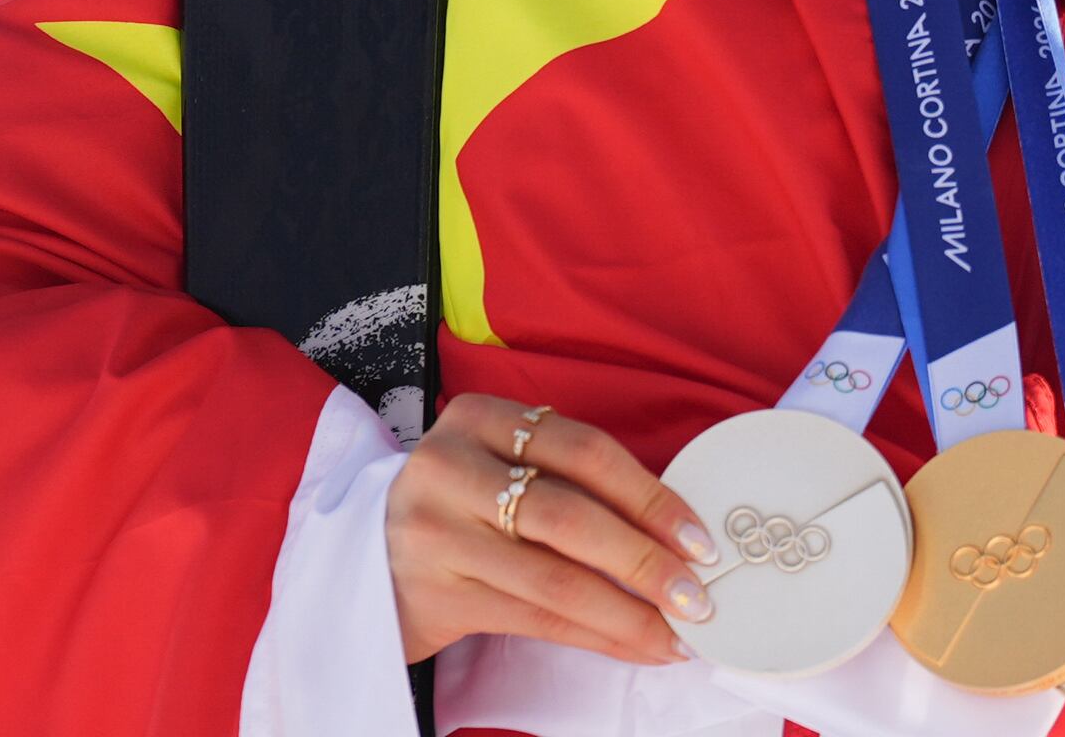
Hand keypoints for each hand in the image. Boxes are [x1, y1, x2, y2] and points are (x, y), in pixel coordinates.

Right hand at [386, 392, 720, 665]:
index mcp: (479, 418)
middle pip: (569, 515)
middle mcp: (449, 469)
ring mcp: (434, 534)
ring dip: (627, 614)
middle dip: (644, 560)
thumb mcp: (502, 464)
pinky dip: (594, 636)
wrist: (365, 556)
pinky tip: (635, 646)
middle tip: (698, 595)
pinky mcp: (432, 594)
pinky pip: (533, 618)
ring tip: (677, 633)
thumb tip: (677, 531)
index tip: (700, 537)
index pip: (584, 451)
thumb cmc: (464, 504)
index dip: (650, 496)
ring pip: (554, 579)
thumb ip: (571, 478)